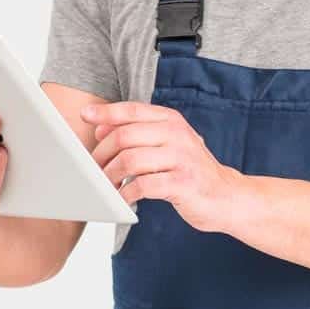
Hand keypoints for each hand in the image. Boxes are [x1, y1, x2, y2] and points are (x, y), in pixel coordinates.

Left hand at [81, 101, 243, 233]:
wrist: (225, 196)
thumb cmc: (189, 169)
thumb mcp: (167, 144)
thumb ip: (137, 133)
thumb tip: (100, 128)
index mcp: (172, 120)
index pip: (132, 110)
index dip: (106, 112)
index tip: (84, 115)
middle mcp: (177, 134)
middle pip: (125, 136)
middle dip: (102, 153)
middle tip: (92, 169)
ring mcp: (181, 158)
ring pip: (130, 160)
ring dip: (110, 175)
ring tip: (105, 186)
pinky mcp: (183, 183)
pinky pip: (143, 186)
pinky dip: (127, 194)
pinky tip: (123, 198)